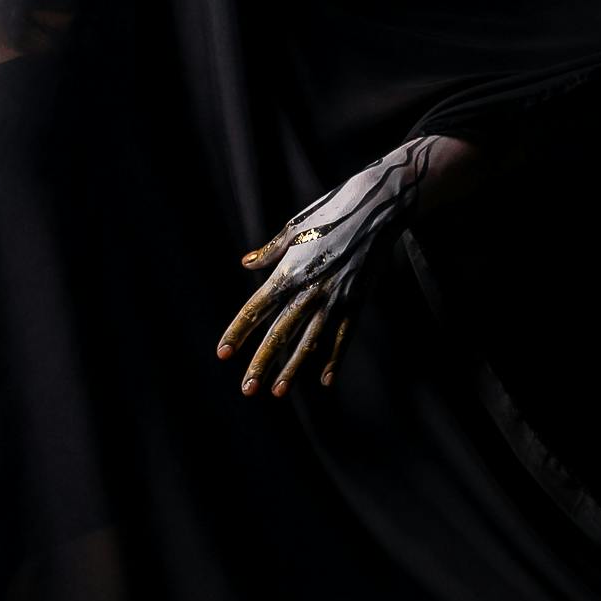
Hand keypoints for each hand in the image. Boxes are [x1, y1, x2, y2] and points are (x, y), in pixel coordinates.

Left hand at [216, 134, 484, 396]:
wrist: (377, 208)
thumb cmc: (331, 212)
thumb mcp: (294, 227)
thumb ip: (270, 252)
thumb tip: (246, 264)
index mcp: (289, 271)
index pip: (256, 308)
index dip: (238, 332)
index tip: (223, 353)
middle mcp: (309, 290)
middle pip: (279, 333)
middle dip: (261, 363)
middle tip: (247, 389)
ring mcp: (334, 298)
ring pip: (309, 342)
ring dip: (292, 369)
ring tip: (277, 392)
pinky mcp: (356, 301)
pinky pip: (343, 336)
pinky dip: (334, 359)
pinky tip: (325, 380)